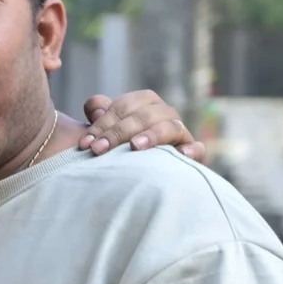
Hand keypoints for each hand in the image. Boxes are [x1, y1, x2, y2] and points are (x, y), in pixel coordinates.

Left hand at [79, 90, 206, 162]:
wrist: (129, 179)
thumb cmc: (114, 151)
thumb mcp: (103, 132)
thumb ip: (99, 114)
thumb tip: (98, 108)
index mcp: (144, 104)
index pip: (125, 106)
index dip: (103, 122)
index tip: (85, 143)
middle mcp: (163, 114)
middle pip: (145, 115)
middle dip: (118, 132)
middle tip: (98, 150)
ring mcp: (178, 132)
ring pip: (170, 126)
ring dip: (152, 135)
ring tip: (135, 146)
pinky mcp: (190, 153)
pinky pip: (197, 149)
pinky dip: (192, 150)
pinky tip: (181, 155)